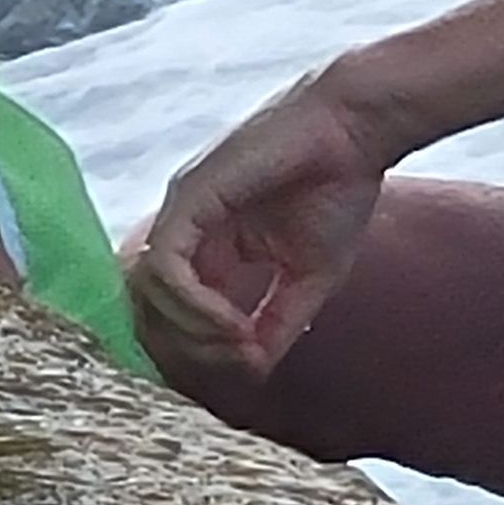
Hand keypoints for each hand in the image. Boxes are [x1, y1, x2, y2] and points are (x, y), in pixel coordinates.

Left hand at [128, 71, 392, 375]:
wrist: (355, 130)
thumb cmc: (337, 188)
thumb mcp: (308, 277)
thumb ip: (276, 323)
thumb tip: (251, 373)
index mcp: (208, 243)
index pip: (171, 314)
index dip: (200, 352)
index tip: (249, 365)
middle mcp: (185, 226)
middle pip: (149, 310)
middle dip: (190, 351)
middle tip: (240, 362)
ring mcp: (181, 208)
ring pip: (148, 293)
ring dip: (192, 334)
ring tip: (241, 344)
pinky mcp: (188, 195)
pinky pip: (164, 267)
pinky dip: (195, 307)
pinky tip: (234, 322)